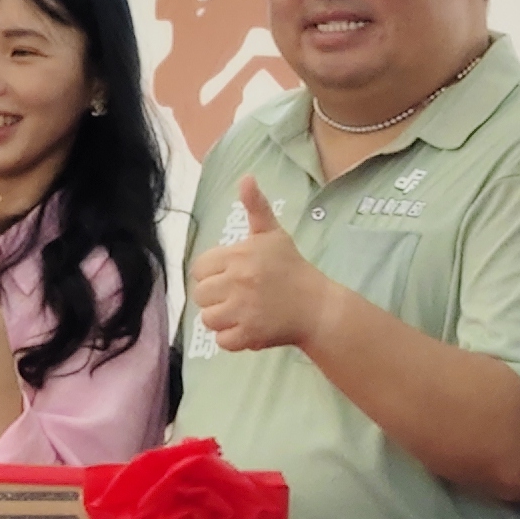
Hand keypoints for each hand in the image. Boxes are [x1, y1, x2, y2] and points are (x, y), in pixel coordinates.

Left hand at [188, 178, 327, 354]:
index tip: (232, 276)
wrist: (319, 307)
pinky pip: (222, 341)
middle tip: (240, 296)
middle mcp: (238, 281)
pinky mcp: (249, 335)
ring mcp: (243, 310)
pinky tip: (249, 327)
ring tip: (243, 312)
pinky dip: (233, 338)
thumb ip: (256, 207)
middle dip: (217, 297)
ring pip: (207, 319)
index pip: (200, 268)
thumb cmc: (292, 268)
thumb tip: (246, 178)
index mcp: (239, 255)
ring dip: (222, 319)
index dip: (213, 274)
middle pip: (201, 295)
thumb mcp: (273, 234)